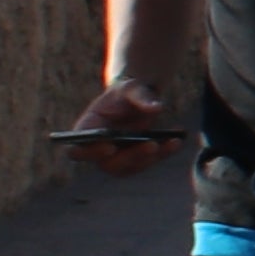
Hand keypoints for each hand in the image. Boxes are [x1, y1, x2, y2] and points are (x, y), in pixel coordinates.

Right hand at [56, 81, 180, 174]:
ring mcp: (115, 158)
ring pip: (130, 167)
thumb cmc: (127, 92)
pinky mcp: (134, 161)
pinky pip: (148, 162)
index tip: (110, 146)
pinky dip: (164, 153)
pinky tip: (177, 141)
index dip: (90, 152)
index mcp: (87, 129)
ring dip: (151, 157)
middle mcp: (98, 149)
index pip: (77, 150)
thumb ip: (141, 97)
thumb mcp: (133, 88)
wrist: (138, 98)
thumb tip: (155, 109)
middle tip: (151, 145)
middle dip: (130, 156)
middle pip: (108, 163)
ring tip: (172, 141)